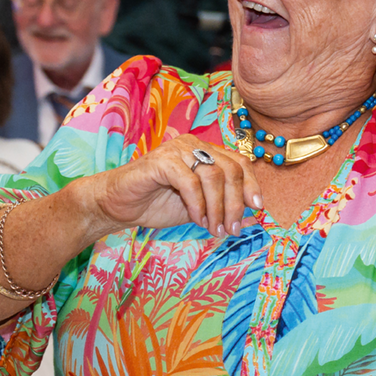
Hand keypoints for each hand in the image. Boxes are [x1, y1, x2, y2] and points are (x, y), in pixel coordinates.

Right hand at [82, 135, 262, 237]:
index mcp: (206, 152)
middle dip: (236, 204)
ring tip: (213, 229)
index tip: (257, 209)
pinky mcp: (161, 160)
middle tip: (231, 229)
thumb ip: (224, 207)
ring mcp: (177, 150)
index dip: (252, 186)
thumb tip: (254, 215)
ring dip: (217, 208)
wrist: (117, 206)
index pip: (240, 163)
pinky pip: (190, 182)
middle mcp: (194, 145)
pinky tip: (196, 220)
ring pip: (214, 176)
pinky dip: (198, 205)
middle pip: (231, 170)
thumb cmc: (157, 204)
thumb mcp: (200, 209)